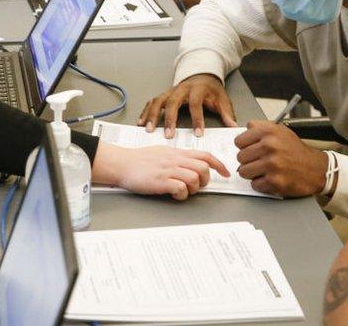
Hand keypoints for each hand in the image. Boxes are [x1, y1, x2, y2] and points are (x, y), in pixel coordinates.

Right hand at [92, 142, 229, 199]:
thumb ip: (178, 157)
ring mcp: (168, 170)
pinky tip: (174, 195)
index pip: (205, 155)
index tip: (225, 173)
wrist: (122, 164)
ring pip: (194, 178)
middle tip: (198, 186)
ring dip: (194, 189)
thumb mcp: (163, 152)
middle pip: (203, 168)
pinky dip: (182, 194)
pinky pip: (180, 188)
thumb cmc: (140, 159)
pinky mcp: (160, 182)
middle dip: (206, 180)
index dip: (219, 164)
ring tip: (184, 191)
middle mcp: (175, 160)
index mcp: (177, 153)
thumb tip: (192, 163)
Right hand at [139, 73, 235, 137]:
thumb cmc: (211, 89)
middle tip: (168, 135)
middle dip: (169, 119)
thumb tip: (233, 125)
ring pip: (158, 101)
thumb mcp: (222, 99)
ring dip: (152, 115)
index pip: (196, 104)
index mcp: (197, 89)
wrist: (202, 74)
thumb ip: (226, 112)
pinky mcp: (164, 94)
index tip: (198, 133)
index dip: (197, 119)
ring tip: (149, 129)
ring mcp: (171, 91)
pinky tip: (141, 122)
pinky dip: (146, 111)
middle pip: (172, 102)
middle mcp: (181, 89)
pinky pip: (152, 102)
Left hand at [235, 120, 328, 196]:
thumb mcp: (279, 130)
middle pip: (240, 157)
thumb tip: (239, 129)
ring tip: (264, 170)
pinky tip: (271, 178)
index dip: (244, 147)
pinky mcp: (275, 181)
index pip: (239, 141)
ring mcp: (272, 164)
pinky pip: (255, 184)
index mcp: (268, 131)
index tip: (251, 149)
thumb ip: (259, 128)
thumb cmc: (296, 151)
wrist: (316, 168)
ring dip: (252, 173)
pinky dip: (261, 184)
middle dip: (248, 161)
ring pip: (244, 172)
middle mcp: (270, 146)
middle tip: (259, 161)